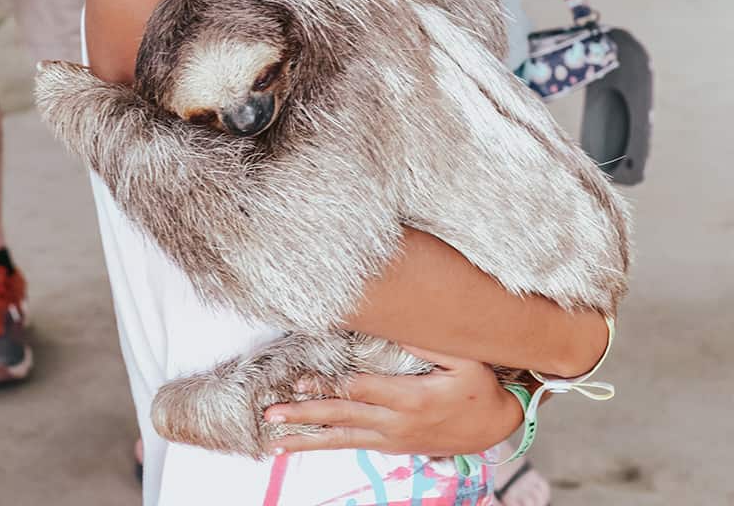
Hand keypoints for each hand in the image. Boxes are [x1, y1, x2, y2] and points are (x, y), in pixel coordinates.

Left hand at [262, 345, 522, 456]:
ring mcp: (392, 438)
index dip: (330, 385)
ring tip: (275, 441)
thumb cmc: (481, 387)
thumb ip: (429, 342)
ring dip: (307, 438)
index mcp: (412, 398)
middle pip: (343, 417)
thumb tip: (395, 323)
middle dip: (304, 415)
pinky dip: (326, 443)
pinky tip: (303, 445)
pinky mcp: (392, 445)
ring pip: (343, 438)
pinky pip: (353, 444)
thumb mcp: (465, 359)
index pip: (361, 390)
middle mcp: (397, 423)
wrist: (496, 426)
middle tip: (271, 414)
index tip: (300, 381)